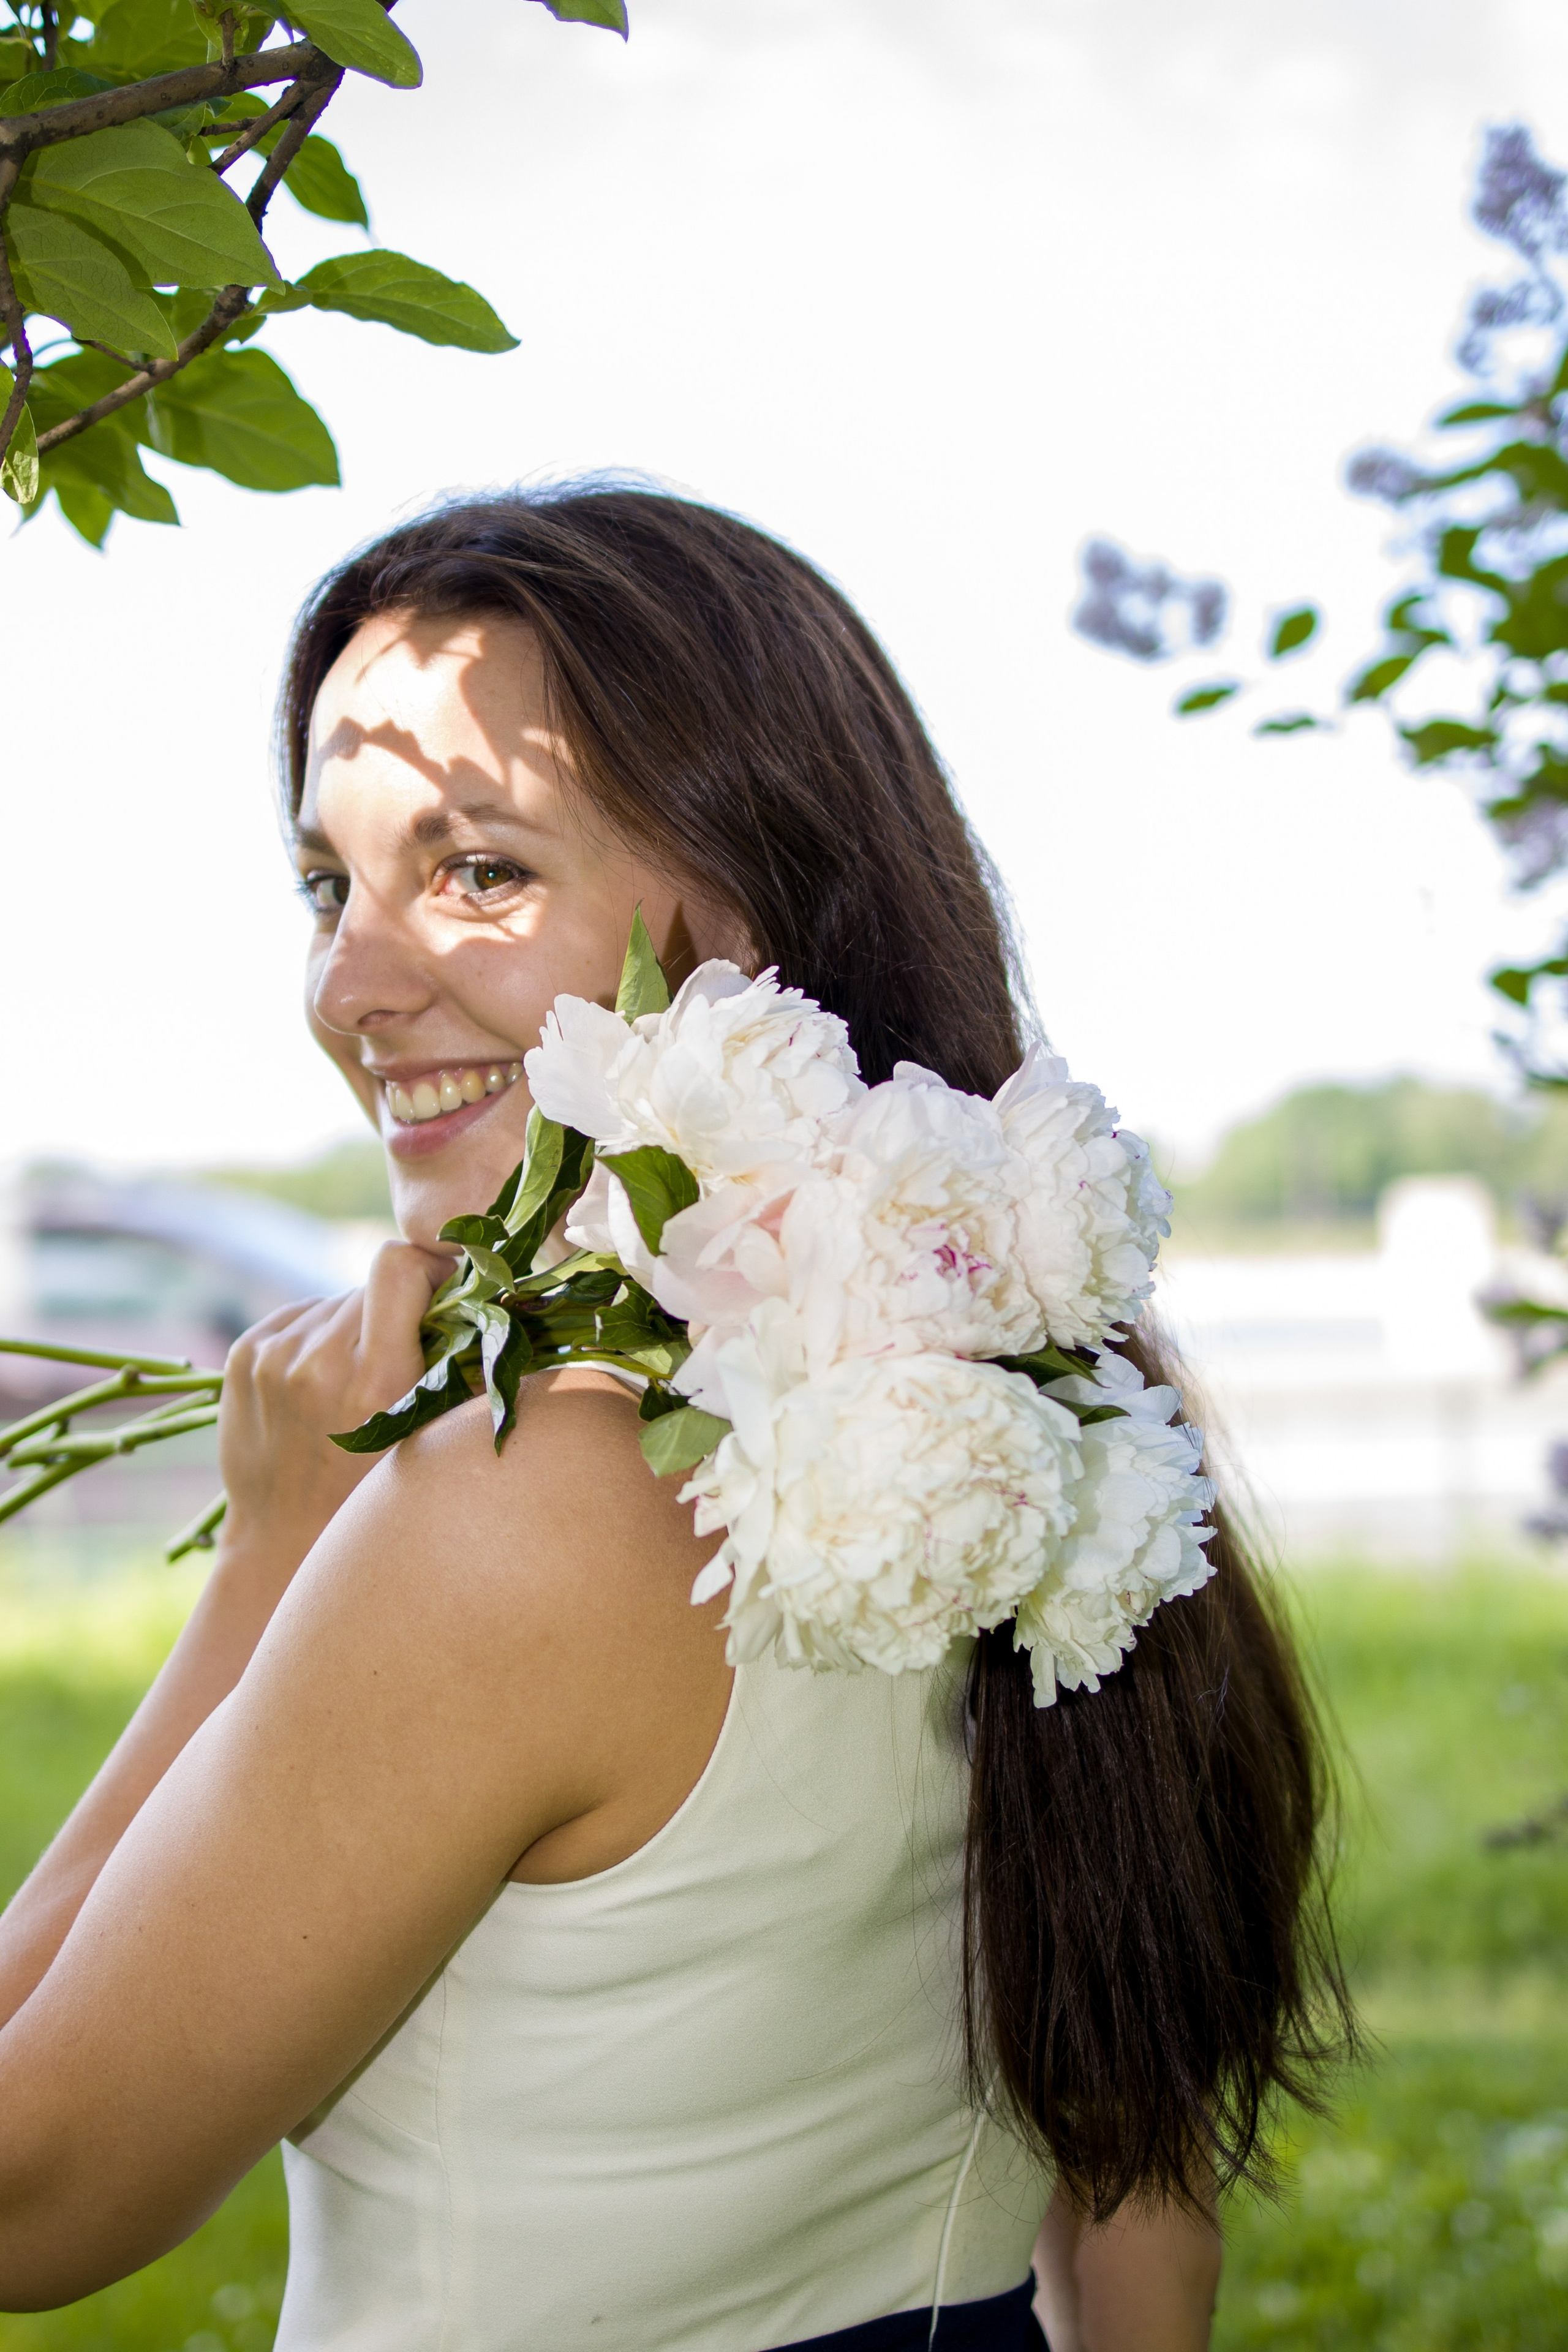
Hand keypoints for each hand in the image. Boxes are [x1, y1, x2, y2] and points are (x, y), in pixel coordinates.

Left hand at [216, 1241, 452, 1579]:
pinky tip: (320, 1383)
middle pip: (371, 1285)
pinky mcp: (243, 1355)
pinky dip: (317, 1337)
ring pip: (336, 1301)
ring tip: (353, 1384)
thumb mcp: (434, 1437)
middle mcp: (318, 1362)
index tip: (443, 1289)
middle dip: (393, 1312)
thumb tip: (482, 1295)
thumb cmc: (376, 1493)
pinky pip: (299, 1314)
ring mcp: (273, 1357)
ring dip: (354, 1327)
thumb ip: (460, 1365)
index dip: (428, 1265)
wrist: (286, 1539)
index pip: (398, 1265)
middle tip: (399, 1360)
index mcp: (376, 1381)